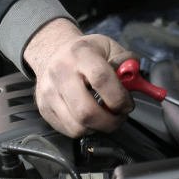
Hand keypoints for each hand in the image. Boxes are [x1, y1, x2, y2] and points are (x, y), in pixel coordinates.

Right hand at [24, 18, 135, 137]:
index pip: (101, 79)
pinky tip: (90, 116)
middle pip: (86, 111)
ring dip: (98, 127)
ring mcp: (49, 92)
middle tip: (119, 116)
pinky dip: (84, 128)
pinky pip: (68, 130)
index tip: (127, 104)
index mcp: (80, 53)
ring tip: (104, 116)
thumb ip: (126, 62)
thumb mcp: (109, 47)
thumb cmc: (84, 51)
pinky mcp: (44, 108)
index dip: (119, 98)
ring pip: (77, 127)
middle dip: (110, 122)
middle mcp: (61, 72)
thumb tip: (134, 81)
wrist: (54, 51)